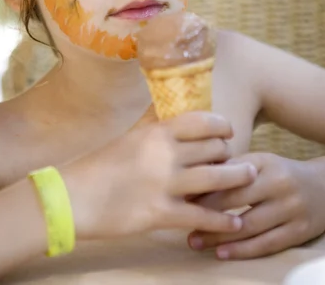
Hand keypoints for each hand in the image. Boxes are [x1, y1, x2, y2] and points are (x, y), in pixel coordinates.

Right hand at [61, 112, 256, 240]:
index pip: (202, 121)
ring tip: (249, 179)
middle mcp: (165, 154)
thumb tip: (170, 103)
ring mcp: (165, 185)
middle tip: (236, 160)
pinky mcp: (161, 214)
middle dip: (230, 154)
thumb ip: (154, 121)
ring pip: (216, 179)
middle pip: (214, 149)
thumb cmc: (101, 164)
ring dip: (238, 180)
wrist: (75, 196)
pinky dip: (223, 220)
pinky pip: (202, 216)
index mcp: (157, 132)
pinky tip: (235, 221)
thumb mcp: (130, 135)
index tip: (227, 132)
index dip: (221, 126)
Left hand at [189, 152, 324, 258]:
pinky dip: (243, 250)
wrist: (324, 187)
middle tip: (182, 221)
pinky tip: (222, 253)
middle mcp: (278, 183)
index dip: (204, 187)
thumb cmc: (280, 173)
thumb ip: (231, 169)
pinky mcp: (298, 231)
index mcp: (264, 163)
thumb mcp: (259, 162)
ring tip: (195, 240)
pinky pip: (267, 243)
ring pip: (250, 225)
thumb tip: (193, 179)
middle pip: (237, 199)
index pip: (229, 175)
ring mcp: (290, 208)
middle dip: (207, 212)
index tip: (182, 196)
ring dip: (219, 236)